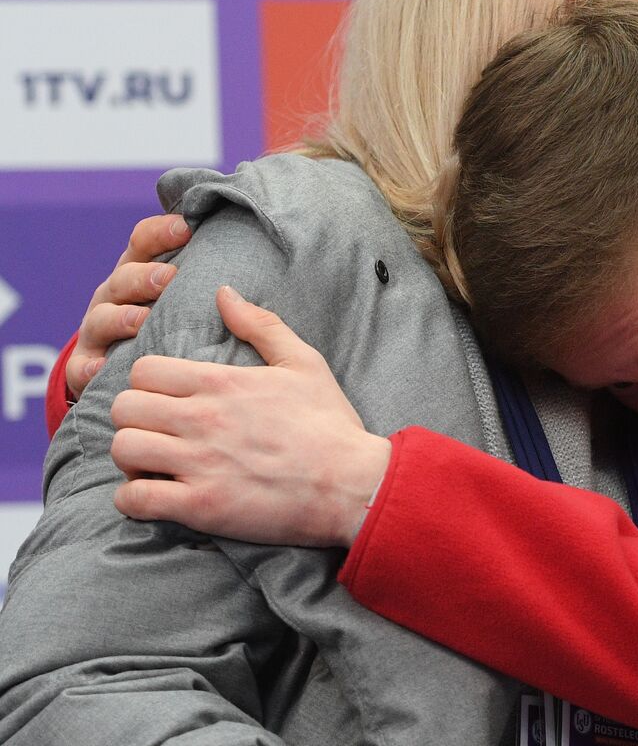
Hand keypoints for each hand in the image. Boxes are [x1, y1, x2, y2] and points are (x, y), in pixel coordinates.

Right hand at [67, 214, 192, 399]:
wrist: (132, 367)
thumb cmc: (174, 319)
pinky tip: (103, 368)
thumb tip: (256, 250)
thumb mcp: (187, 292)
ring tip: (142, 320)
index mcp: (139, 270)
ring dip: (121, 317)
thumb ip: (209, 273)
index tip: (188, 228)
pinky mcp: (86, 366)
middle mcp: (115, 295)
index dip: (161, 232)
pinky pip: (82, 367)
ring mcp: (97, 329)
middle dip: (145, 276)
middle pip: (124, 277)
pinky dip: (90, 367)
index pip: (143, 241)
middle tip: (169, 278)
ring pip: (101, 318)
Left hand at [110, 286, 391, 547]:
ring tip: (152, 463)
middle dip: (134, 418)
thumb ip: (261, 325)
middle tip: (156, 430)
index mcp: (223, 383)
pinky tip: (155, 494)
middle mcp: (203, 419)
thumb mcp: (304, 363)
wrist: (353, 484)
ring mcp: (198, 464)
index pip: (145, 371)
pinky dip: (133, 499)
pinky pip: (133, 500)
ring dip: (131, 458)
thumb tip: (224, 293)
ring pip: (122, 450)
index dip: (149, 383)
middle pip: (124, 408)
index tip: (165, 397)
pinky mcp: (200, 506)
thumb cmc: (330, 424)